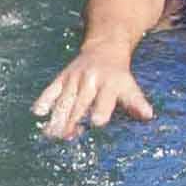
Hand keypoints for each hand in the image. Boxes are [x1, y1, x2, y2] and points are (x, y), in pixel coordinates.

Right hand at [34, 46, 153, 139]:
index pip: (105, 98)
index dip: (101, 109)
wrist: (103, 49)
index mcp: (109, 83)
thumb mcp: (129, 87)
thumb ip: (136, 103)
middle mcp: (91, 80)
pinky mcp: (62, 78)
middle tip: (66, 136)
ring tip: (50, 134)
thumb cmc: (118, 76)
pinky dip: (44, 100)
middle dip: (73, 119)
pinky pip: (51, 89)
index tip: (97, 123)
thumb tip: (148, 115)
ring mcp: (74, 78)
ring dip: (57, 116)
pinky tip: (37, 112)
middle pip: (81, 102)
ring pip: (64, 99)